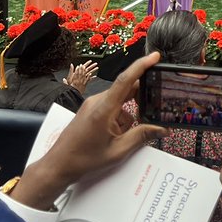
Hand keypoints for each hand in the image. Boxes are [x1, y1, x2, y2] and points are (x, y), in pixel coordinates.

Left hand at [12, 51, 167, 210]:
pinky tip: (115, 135)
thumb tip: (163, 129)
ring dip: (128, 115)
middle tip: (151, 115)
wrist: (58, 166)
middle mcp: (97, 101)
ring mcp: (92, 104)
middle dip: (141, 101)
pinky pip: (112, 107)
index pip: (126, 80)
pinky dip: (119, 118)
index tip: (155, 56)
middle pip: (127, 90)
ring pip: (120, 101)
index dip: (141, 65)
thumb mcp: (118, 151)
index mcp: (104, 108)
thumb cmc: (85, 159)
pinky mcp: (90, 110)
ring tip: (123, 137)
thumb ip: (142, 136)